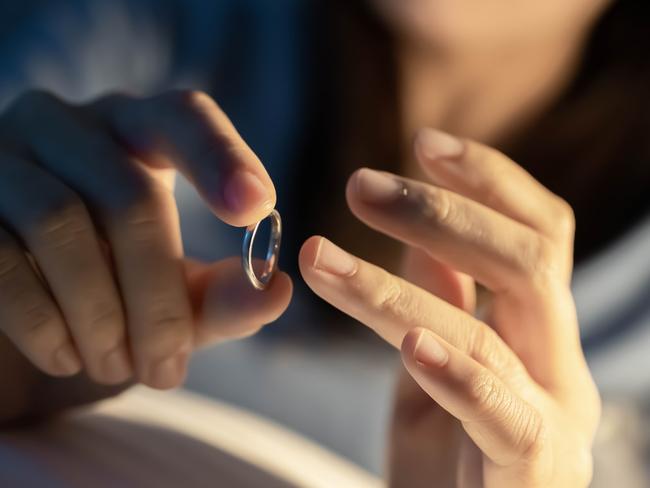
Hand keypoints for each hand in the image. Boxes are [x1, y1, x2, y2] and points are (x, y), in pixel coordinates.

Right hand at [0, 90, 291, 389]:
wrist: (24, 305)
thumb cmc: (114, 284)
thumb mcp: (176, 291)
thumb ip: (225, 292)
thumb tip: (278, 292)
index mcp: (137, 131)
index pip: (185, 117)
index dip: (223, 157)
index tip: (257, 208)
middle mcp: (70, 126)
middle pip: (130, 195)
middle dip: (158, 296)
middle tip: (167, 367)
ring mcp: (5, 156)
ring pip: (62, 222)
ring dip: (101, 314)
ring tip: (120, 368)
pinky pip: (2, 259)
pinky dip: (44, 322)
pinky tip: (68, 357)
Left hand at [299, 129, 599, 486]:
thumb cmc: (448, 462)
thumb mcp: (436, 367)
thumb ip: (443, 302)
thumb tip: (423, 232)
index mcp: (540, 332)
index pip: (537, 232)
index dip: (488, 181)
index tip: (424, 142)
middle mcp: (559, 364)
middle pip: (527, 260)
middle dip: (441, 213)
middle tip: (357, 186)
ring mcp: (554, 418)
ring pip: (487, 330)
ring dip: (393, 289)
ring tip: (318, 259)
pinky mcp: (532, 472)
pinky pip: (501, 413)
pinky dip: (454, 373)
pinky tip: (408, 344)